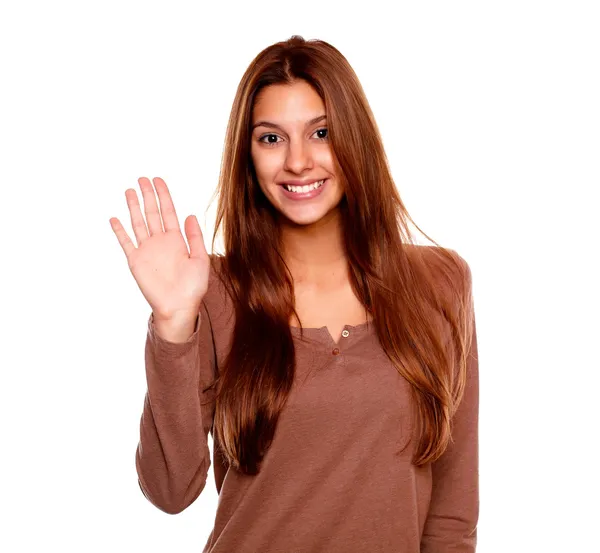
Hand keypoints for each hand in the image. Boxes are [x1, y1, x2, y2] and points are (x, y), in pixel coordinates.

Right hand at [109, 176, 209, 320]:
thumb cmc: (193, 287)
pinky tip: (115, 218)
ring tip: (129, 191)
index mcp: (177, 240)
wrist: (179, 307)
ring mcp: (147, 250)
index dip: (164, 196)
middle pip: (152, 213)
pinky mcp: (136, 261)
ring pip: (138, 223)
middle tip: (142, 178)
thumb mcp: (200, 259)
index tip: (158, 181)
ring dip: (134, 207)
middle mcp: (160, 242)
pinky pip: (126, 243)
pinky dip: (120, 231)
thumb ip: (195, 237)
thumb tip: (190, 215)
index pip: (169, 212)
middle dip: (148, 195)